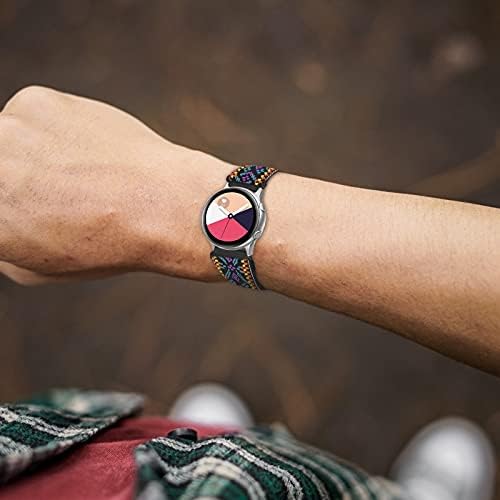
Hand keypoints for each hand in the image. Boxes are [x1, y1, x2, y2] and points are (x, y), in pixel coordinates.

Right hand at [0, 86, 225, 284]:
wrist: (158, 205)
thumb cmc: (105, 245)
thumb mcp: (39, 269)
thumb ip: (5, 243)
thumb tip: (4, 220)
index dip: (15, 206)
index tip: (30, 205)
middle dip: (14, 179)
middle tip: (50, 190)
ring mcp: (5, 129)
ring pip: (8, 138)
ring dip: (29, 152)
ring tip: (76, 174)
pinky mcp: (34, 101)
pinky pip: (34, 117)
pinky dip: (54, 132)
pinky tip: (90, 153)